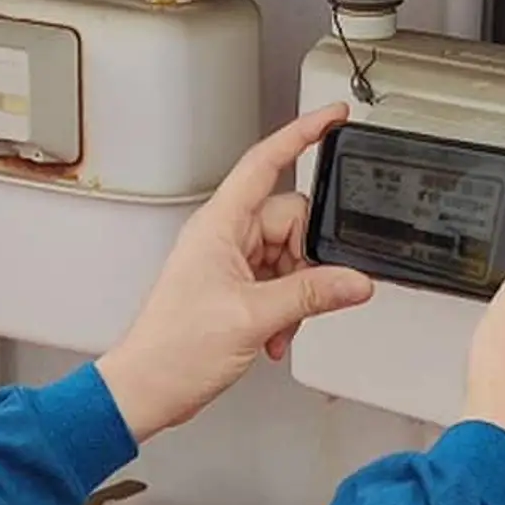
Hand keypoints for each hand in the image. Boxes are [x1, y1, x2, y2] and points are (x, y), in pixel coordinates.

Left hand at [95, 103, 374, 442]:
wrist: (150, 386)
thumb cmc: (175, 347)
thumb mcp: (253, 316)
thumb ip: (311, 294)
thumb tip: (355, 280)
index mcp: (220, 224)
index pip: (265, 163)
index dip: (301, 134)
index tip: (333, 118)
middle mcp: (224, 236)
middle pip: (291, 221)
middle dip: (309, 259)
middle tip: (304, 293)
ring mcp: (228, 262)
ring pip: (289, 256)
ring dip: (297, 292)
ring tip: (280, 326)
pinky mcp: (233, 288)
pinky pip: (278, 282)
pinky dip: (287, 309)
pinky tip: (276, 335)